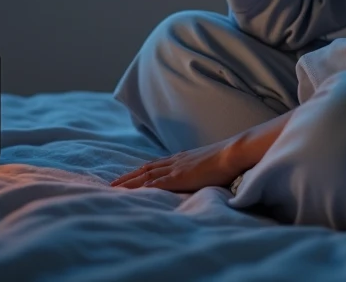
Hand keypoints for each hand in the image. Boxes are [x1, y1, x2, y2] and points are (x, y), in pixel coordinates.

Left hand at [110, 111, 292, 192]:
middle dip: (128, 177)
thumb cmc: (227, 158)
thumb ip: (201, 169)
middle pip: (145, 169)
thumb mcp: (209, 163)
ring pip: (146, 176)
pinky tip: (132, 193)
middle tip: (111, 185)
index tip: (127, 177)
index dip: (140, 172)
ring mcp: (176, 168)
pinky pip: (156, 184)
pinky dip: (142, 188)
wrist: (234, 152)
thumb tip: (200, 174)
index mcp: (182, 159)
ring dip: (129, 182)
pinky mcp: (179, 177)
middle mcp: (175, 161)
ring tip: (114, 189)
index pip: (155, 166)